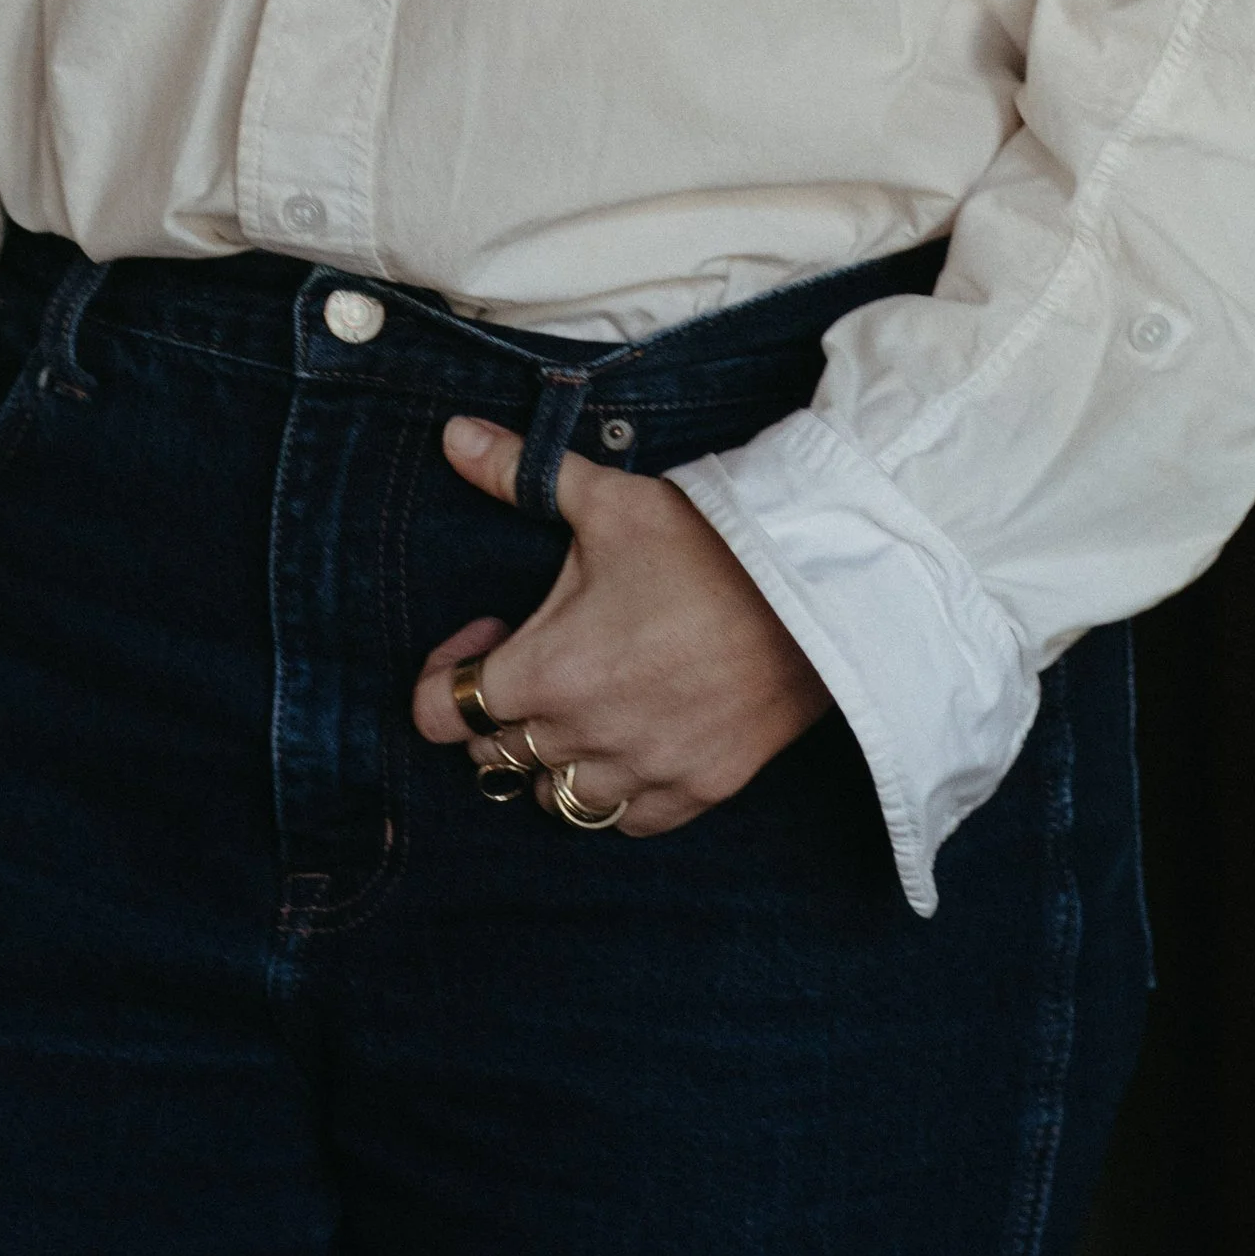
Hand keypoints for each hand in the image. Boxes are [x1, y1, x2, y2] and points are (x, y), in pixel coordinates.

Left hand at [411, 415, 830, 832]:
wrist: (813, 590)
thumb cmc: (704, 544)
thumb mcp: (606, 501)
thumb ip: (518, 473)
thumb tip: (453, 433)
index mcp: (546, 672)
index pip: (441, 712)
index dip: (447, 672)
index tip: (486, 635)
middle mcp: (584, 736)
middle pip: (495, 756)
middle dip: (499, 712)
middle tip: (538, 660)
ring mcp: (643, 771)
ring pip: (559, 798)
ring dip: (555, 759)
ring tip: (583, 705)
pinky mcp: (698, 790)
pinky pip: (629, 821)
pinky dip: (618, 792)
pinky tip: (632, 741)